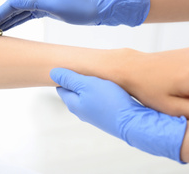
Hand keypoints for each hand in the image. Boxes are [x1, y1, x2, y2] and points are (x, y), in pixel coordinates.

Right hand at [0, 0, 149, 33]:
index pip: (12, 3)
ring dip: (4, 21)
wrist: (98, 9)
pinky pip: (25, 15)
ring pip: (17, 12)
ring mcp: (40, 0)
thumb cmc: (81, 8)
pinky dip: (15, 22)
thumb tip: (15, 1)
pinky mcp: (45, 8)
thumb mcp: (58, 6)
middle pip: (11, 7)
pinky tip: (6, 28)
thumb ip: (36, 2)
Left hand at [51, 68, 186, 162]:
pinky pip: (100, 100)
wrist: (134, 122)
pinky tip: (111, 87)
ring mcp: (96, 114)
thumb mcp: (87, 85)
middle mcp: (82, 111)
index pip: (62, 87)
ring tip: (99, 76)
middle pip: (75, 92)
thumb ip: (69, 78)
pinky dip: (103, 91)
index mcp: (73, 104)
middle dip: (78, 80)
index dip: (65, 76)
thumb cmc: (111, 103)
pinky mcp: (108, 115)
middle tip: (86, 69)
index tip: (71, 67)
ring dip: (92, 85)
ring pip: (89, 96)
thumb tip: (53, 72)